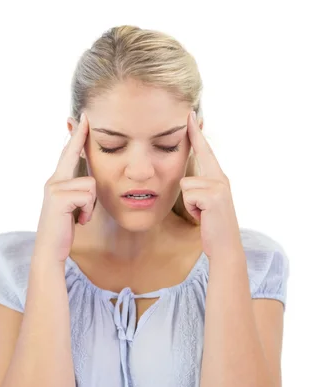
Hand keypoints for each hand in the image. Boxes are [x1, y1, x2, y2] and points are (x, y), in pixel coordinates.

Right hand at [37, 113, 95, 262]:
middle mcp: (53, 181)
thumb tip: (89, 182)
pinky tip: (78, 221)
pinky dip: (87, 212)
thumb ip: (78, 193)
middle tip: (85, 116)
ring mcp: (54, 188)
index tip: (81, 118)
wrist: (50, 250)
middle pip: (72, 154)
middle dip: (79, 136)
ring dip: (91, 205)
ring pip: (90, 184)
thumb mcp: (72, 208)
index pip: (67, 154)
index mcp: (57, 182)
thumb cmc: (63, 230)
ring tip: (80, 217)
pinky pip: (88, 196)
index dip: (75, 136)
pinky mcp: (59, 197)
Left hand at [179, 111, 242, 259]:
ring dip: (189, 203)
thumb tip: (186, 180)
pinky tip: (203, 216)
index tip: (191, 115)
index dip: (197, 134)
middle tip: (190, 117)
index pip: (206, 151)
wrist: (226, 246)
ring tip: (201, 213)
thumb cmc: (212, 226)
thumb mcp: (205, 203)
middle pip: (193, 163)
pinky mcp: (214, 196)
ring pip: (185, 184)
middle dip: (192, 147)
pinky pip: (188, 196)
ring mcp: (219, 186)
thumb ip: (199, 188)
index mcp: (218, 178)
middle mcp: (221, 178)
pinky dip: (191, 209)